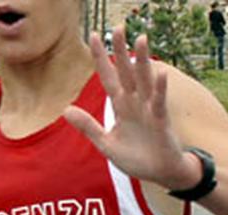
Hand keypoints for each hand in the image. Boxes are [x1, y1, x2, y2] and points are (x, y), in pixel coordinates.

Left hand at [63, 29, 200, 190]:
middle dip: (121, 50)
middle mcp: (135, 103)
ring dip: (143, 61)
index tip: (93, 36)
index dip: (101, 58)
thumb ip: (88, 126)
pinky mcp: (161, 122)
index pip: (108, 77)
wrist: (159, 174)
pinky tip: (160, 73)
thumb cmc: (136, 158)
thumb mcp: (105, 143)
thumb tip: (66, 109)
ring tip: (141, 39)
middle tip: (118, 27)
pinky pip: (160, 103)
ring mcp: (149, 110)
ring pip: (145, 81)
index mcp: (121, 106)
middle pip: (126, 72)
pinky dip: (160, 89)